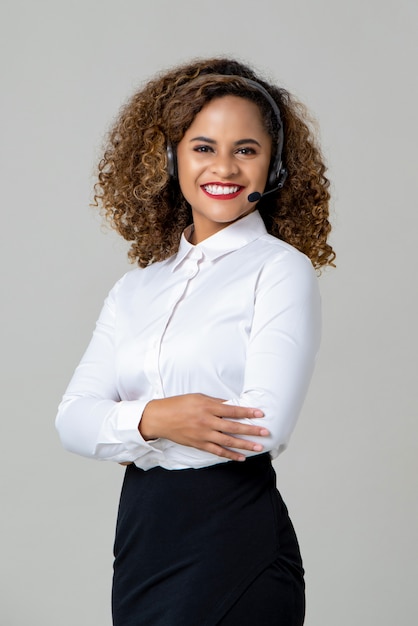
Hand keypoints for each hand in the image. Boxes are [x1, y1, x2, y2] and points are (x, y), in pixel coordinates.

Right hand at [140, 393, 268, 461]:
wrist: (160, 418)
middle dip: (251, 430)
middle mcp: (207, 421)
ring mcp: (203, 434)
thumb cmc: (178, 404)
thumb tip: (232, 405)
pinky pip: (217, 451)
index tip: (260, 414)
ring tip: (258, 447)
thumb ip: (215, 402)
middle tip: (265, 432)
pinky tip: (241, 457)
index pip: (232, 410)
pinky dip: (230, 455)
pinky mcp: (199, 444)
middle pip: (233, 427)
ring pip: (228, 441)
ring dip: (244, 445)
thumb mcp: (198, 397)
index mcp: (207, 406)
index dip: (247, 412)